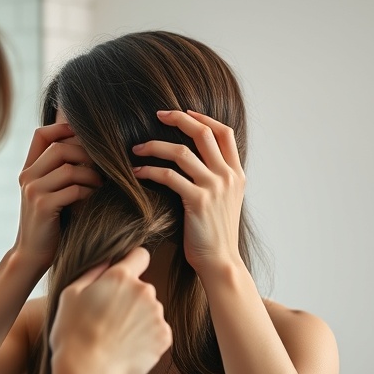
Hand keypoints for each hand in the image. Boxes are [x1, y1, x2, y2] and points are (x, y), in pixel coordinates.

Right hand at [13, 123, 101, 272]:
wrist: (32, 255)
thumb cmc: (50, 224)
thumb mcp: (50, 193)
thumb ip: (60, 173)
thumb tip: (92, 149)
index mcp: (28, 170)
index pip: (41, 134)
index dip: (63, 128)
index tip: (85, 135)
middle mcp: (27, 177)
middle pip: (60, 148)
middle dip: (86, 155)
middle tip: (103, 166)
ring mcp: (33, 191)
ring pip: (69, 168)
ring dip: (92, 176)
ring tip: (102, 185)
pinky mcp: (42, 206)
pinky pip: (73, 189)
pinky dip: (89, 193)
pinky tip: (94, 200)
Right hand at [50, 248, 171, 373]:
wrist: (88, 373)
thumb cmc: (72, 333)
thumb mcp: (70, 294)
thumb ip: (93, 272)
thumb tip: (107, 260)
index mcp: (121, 277)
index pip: (140, 255)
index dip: (132, 262)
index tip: (123, 277)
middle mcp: (144, 291)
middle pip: (142, 287)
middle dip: (130, 298)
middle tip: (108, 318)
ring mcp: (157, 315)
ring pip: (149, 310)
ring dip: (138, 319)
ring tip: (115, 338)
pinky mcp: (164, 338)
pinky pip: (157, 331)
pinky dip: (145, 338)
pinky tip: (126, 349)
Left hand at [132, 110, 245, 276]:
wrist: (220, 261)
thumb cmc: (215, 233)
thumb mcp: (225, 200)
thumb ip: (216, 178)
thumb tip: (197, 160)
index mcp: (236, 173)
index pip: (224, 132)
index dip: (203, 118)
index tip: (183, 112)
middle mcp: (228, 176)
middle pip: (203, 133)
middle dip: (178, 119)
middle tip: (156, 116)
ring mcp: (214, 188)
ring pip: (181, 152)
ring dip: (154, 146)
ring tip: (136, 149)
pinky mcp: (198, 201)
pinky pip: (169, 176)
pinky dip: (149, 171)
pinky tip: (136, 173)